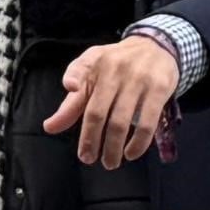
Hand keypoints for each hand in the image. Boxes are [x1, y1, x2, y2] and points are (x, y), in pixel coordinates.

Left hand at [45, 32, 178, 168]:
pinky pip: (147, 123)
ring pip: (121, 121)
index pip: (81, 68)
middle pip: (97, 111)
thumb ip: (72, 102)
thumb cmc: (117, 66)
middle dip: (90, 139)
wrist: (156, 47)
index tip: (71, 87)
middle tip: (88, 158)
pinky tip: (131, 153)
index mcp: (95, 62)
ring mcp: (138, 80)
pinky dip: (138, 143)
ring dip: (113, 148)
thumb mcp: (92, 75)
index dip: (74, 77)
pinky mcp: (159, 90)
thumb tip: (50, 127)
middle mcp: (115, 69)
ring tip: (110, 162)